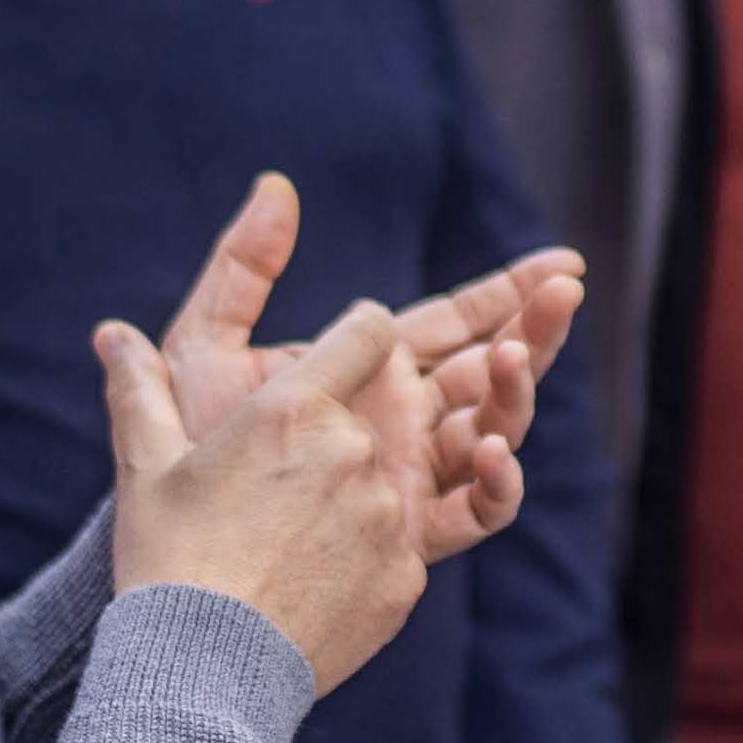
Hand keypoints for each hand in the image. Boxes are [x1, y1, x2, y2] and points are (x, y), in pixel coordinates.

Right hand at [95, 294, 440, 692]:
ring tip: (280, 553)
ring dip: (342, 507)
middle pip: (360, 425)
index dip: (356, 339)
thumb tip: (110, 333)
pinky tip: (305, 593)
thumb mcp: (145, 469)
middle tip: (266, 499)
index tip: (340, 358)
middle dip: (322, 448)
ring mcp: (386, 517)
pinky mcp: (406, 576)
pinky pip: (390, 551)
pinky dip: (358, 564)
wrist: (202, 674)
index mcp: (294, 409)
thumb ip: (139, 390)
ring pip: (376, 489)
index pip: (367, 333)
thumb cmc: (166, 561)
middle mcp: (354, 452)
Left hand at [151, 176, 587, 561]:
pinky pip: (475, 511)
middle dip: (534, 329)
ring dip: (513, 391)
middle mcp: (404, 422)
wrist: (177, 556)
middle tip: (565, 291)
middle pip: (490, 369)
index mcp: (372, 374)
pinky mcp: (412, 536)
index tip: (558, 263)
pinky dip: (497, 482)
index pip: (453, 322)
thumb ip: (241, 270)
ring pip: (493, 428)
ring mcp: (413, 478)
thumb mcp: (202, 348)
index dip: (507, 292)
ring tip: (509, 356)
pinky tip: (493, 452)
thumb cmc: (185, 455)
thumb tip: (277, 186)